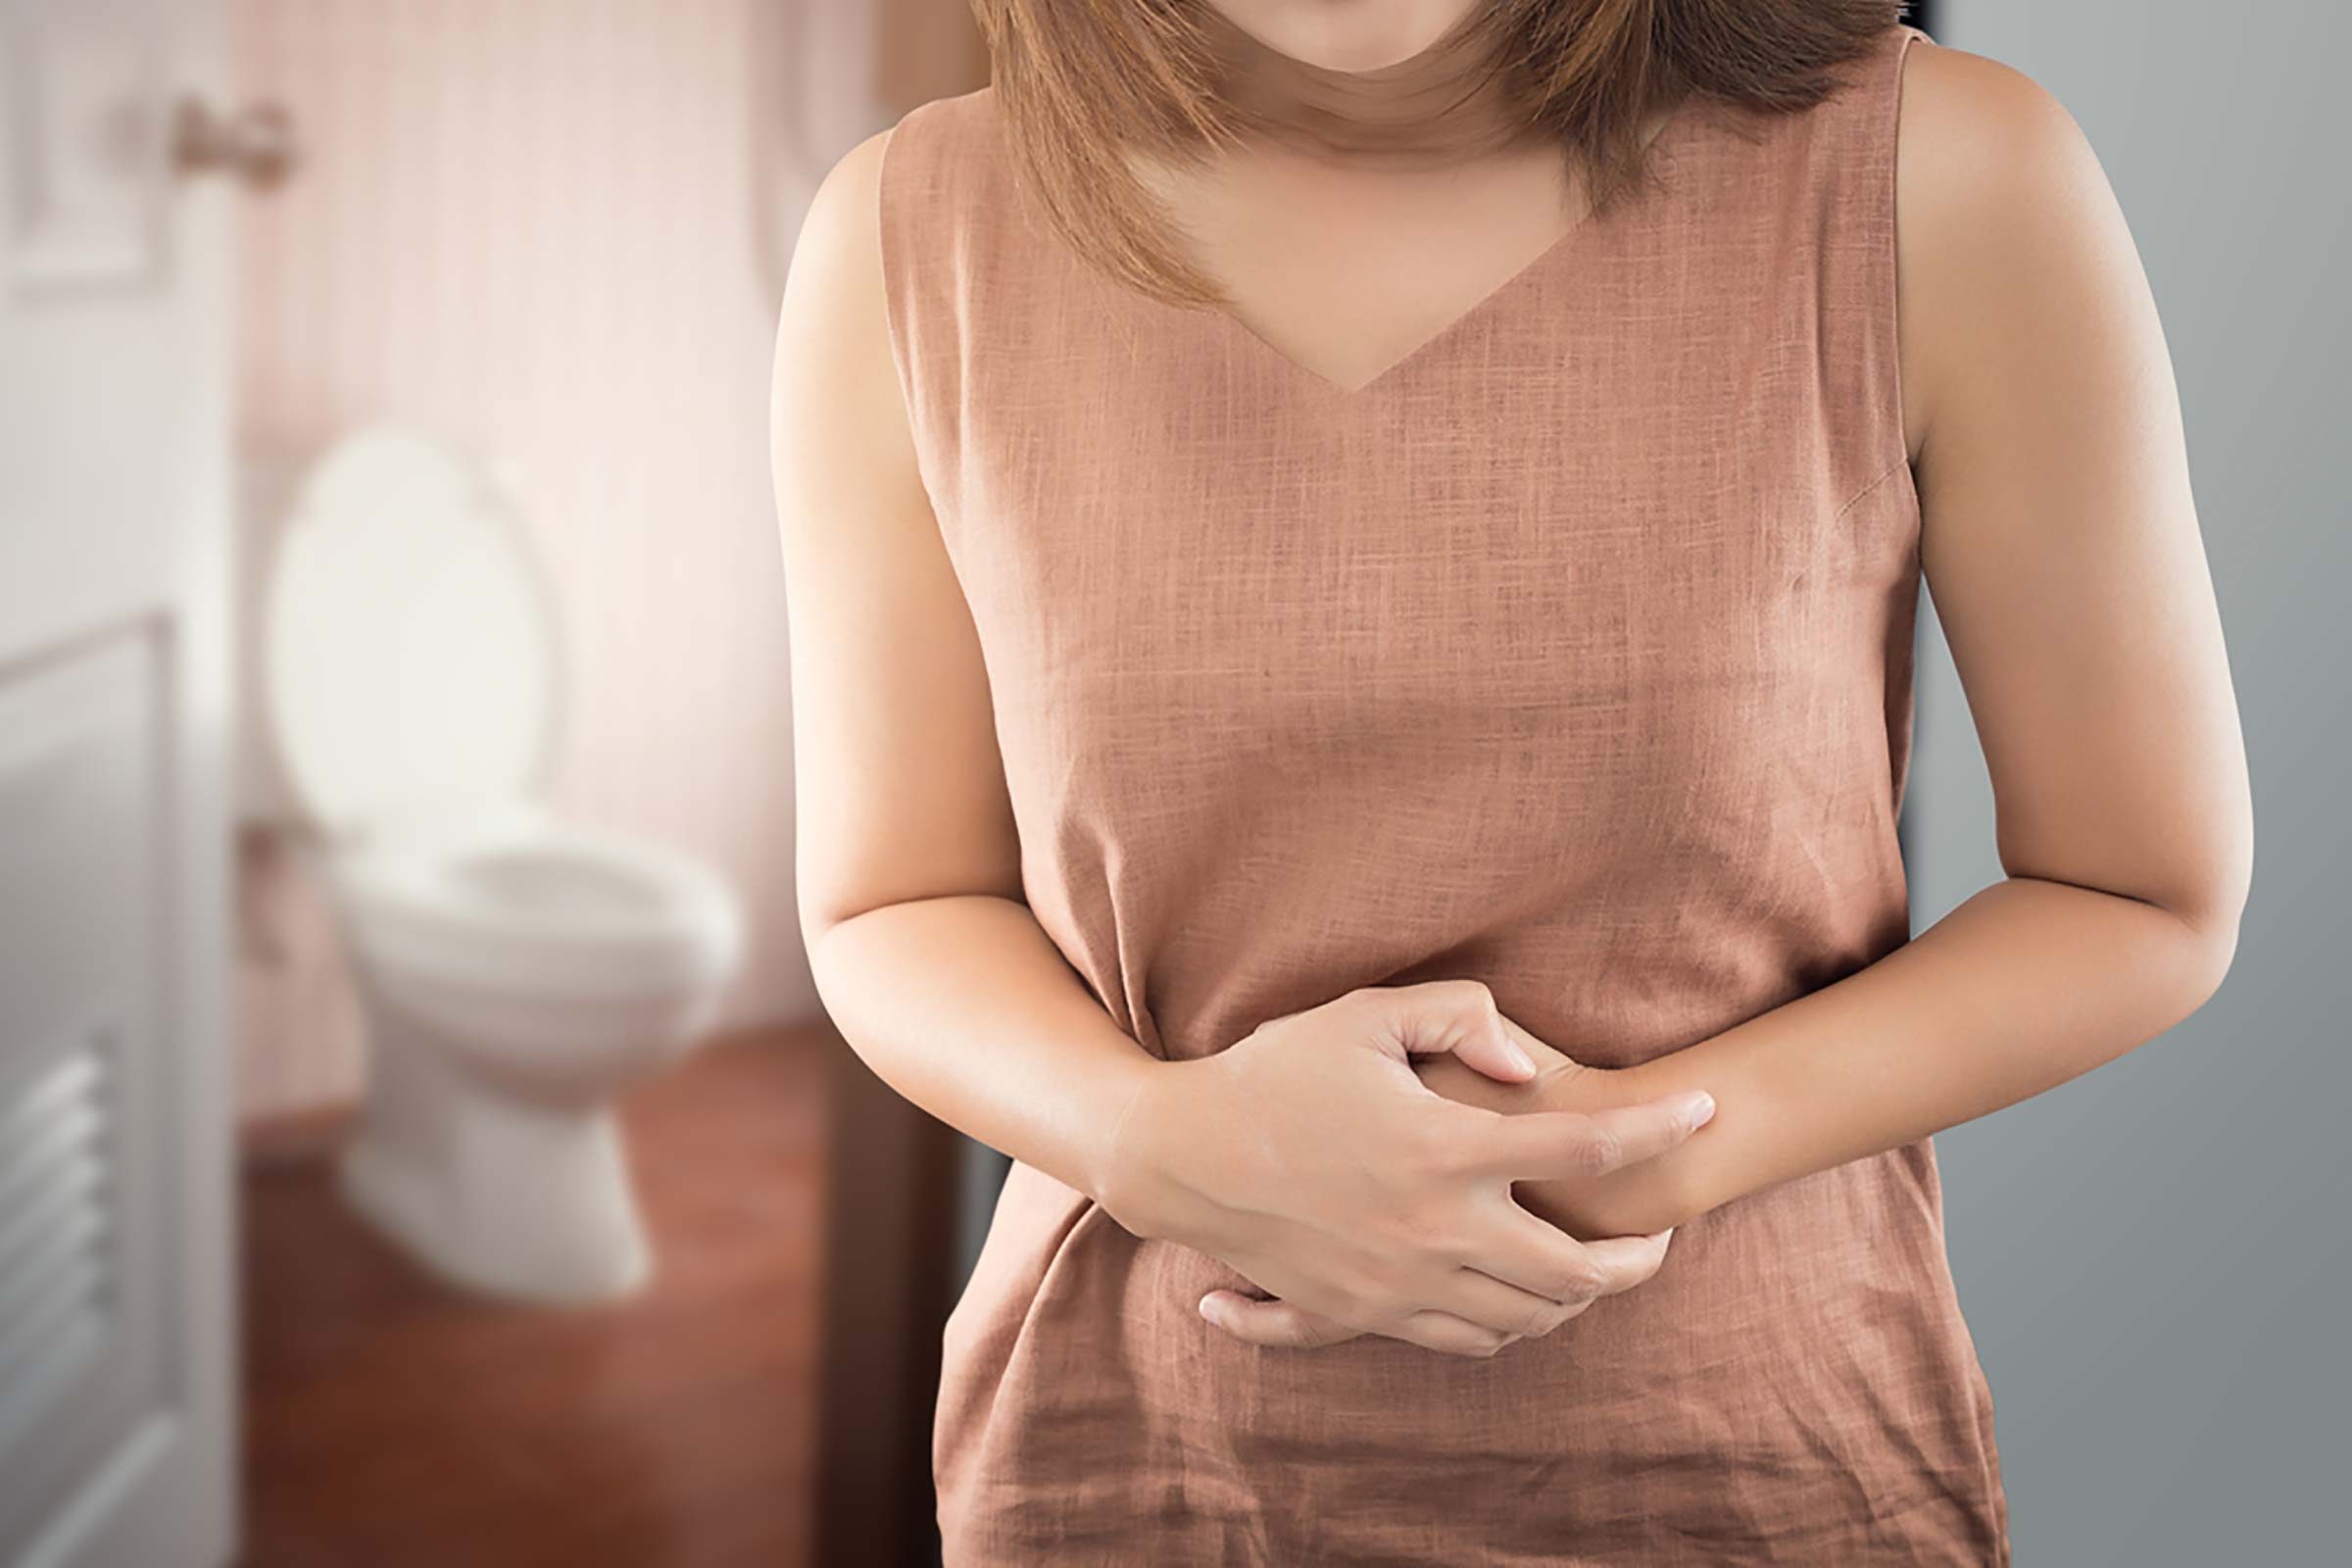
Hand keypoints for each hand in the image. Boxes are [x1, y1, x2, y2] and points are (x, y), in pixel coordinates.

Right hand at [1099, 980, 1716, 1357]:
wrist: (1181, 1156)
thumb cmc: (1272, 1072)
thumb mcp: (1362, 1015)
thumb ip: (1459, 1018)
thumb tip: (1531, 1071)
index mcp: (1443, 1147)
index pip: (1585, 1147)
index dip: (1659, 1129)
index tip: (1704, 1113)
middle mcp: (1434, 1228)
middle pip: (1576, 1270)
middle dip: (1638, 1259)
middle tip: (1662, 1234)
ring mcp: (1401, 1282)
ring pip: (1526, 1318)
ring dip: (1578, 1298)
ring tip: (1600, 1267)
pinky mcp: (1366, 1313)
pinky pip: (1465, 1341)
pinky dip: (1510, 1327)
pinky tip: (1521, 1299)